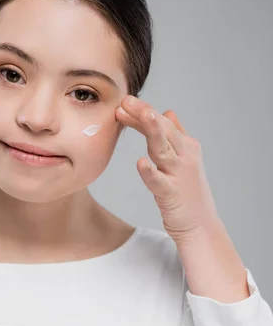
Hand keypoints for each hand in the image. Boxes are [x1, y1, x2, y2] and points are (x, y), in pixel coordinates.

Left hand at [115, 95, 219, 242]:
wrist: (200, 224)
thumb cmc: (188, 191)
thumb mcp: (185, 160)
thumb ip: (177, 135)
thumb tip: (169, 111)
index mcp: (186, 146)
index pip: (162, 123)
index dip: (143, 112)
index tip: (124, 102)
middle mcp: (184, 156)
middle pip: (163, 130)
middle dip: (145, 113)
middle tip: (126, 100)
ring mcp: (178, 174)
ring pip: (164, 149)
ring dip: (153, 131)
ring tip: (142, 115)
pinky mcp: (171, 194)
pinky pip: (158, 181)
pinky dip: (150, 172)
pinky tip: (141, 163)